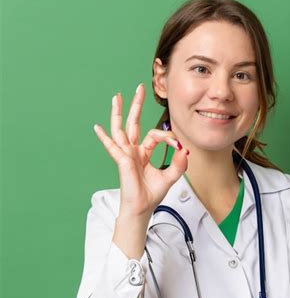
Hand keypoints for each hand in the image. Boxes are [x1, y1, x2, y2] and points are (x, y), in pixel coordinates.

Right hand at [93, 83, 188, 217]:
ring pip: (121, 129)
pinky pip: (113, 147)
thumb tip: (185, 150)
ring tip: (117, 97)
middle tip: (139, 88)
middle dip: (137, 105)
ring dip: (118, 112)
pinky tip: (97, 127)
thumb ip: (179, 164)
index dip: (168, 138)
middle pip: (134, 123)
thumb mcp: (170, 177)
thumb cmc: (151, 194)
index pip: (155, 135)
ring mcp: (126, 155)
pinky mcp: (123, 161)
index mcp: (144, 153)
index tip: (179, 146)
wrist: (142, 208)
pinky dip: (104, 138)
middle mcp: (133, 151)